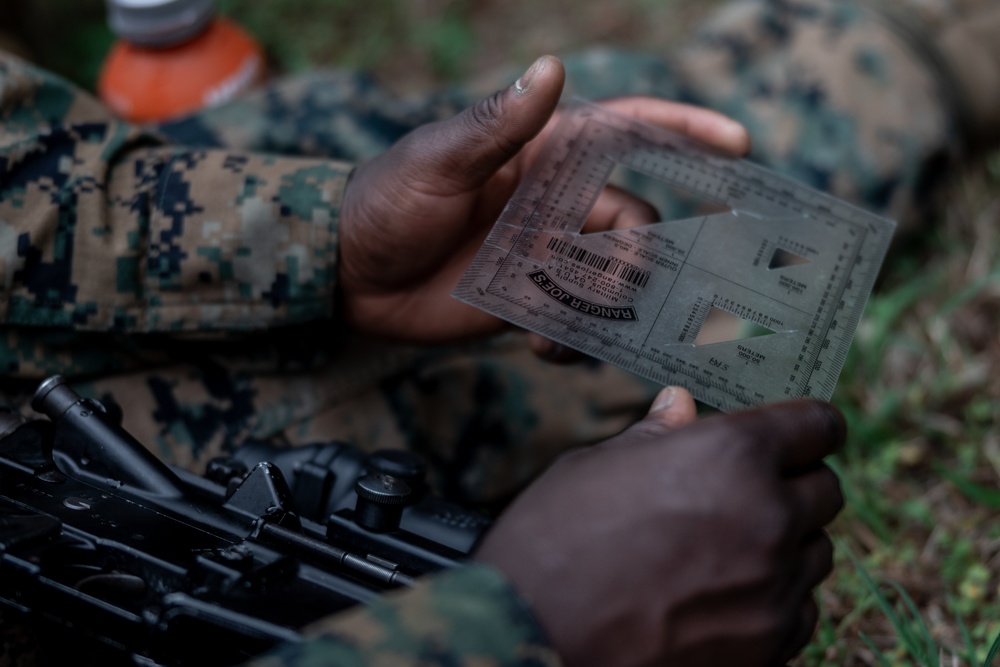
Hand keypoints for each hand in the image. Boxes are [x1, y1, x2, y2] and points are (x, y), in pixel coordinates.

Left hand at [338, 55, 749, 342]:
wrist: (347, 277)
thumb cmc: (384, 202)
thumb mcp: (437, 160)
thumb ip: (497, 124)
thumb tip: (551, 67)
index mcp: (541, 152)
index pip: (624, 130)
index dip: (682, 130)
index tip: (735, 144)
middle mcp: (555, 201)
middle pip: (633, 222)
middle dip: (632, 256)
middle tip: (601, 286)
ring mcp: (546, 254)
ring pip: (613, 276)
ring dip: (604, 303)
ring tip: (559, 323)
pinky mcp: (530, 301)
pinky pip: (579, 320)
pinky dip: (575, 336)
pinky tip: (543, 345)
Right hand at [474, 389, 845, 666]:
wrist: (530, 638)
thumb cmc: (552, 540)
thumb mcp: (596, 467)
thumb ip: (656, 436)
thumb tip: (680, 404)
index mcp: (729, 455)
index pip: (817, 426)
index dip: (808, 424)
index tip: (800, 430)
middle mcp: (768, 518)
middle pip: (827, 490)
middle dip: (795, 482)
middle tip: (748, 487)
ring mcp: (773, 590)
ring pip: (817, 552)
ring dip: (787, 541)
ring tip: (729, 544)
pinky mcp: (768, 648)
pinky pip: (801, 610)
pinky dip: (777, 597)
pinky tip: (726, 594)